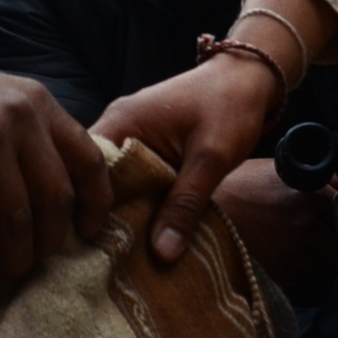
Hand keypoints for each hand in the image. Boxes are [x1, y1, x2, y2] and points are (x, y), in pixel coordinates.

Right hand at [0, 52, 113, 278]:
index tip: (91, 231)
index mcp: (40, 104)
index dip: (97, 202)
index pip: (89, 158)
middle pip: (55, 196)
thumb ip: (33, 141)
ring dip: (16, 254)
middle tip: (36, 258)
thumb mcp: (3, 105)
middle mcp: (22, 117)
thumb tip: (58, 203)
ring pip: (18, 216)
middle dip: (51, 239)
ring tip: (7, 267)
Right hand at [93, 52, 279, 263]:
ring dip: (124, 212)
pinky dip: (140, 201)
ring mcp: (132, 135)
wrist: (251, 77)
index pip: (86, 171)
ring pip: (117, 183)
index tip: (95, 250)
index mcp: (121, 121)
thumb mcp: (210, 158)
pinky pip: (134, 178)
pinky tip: (144, 232)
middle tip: (107, 260)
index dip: (87, 210)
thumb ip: (185, 204)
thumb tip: (162, 255)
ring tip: (122, 254)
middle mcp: (117, 126)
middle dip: (104, 218)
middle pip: (96, 181)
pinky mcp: (147, 145)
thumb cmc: (230, 107)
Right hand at [212, 158, 336, 288]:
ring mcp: (292, 249)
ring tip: (308, 251)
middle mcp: (305, 223)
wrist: (207, 208)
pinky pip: (303, 279)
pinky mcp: (278, 269)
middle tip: (328, 242)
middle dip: (337, 246)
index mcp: (311, 195)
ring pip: (324, 268)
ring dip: (322, 262)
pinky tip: (292, 258)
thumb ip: (317, 178)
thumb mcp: (281, 169)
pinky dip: (303, 273)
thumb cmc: (241, 186)